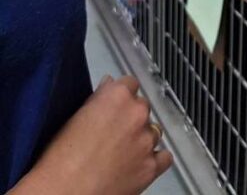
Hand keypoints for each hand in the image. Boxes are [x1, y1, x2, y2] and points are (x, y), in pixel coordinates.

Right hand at [16, 76, 171, 194]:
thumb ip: (97, 100)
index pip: (129, 83)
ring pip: (154, 130)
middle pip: (142, 107)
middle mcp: (137, 113)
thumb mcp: (73, 119)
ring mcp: (147, 140)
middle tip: (113, 133)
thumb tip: (108, 88)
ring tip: (122, 152)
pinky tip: (140, 163)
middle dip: (130, 117)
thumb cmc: (60, 159)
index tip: (114, 105)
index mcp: (118, 96)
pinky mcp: (151, 167)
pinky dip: (155, 158)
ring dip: (142, 137)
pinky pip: (164, 157)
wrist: (64, 194)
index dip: (120, 95)